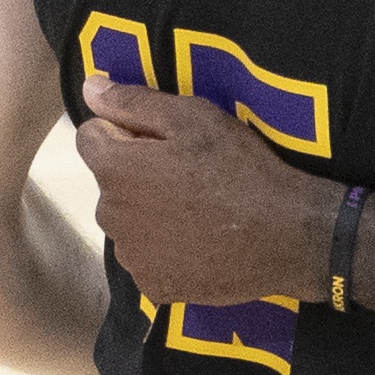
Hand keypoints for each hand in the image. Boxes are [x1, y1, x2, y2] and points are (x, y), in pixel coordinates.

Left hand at [74, 76, 333, 304]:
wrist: (285, 236)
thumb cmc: (239, 168)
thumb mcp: (193, 117)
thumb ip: (133, 102)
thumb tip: (89, 88)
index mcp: (114, 170)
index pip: (90, 137)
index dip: (125, 130)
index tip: (164, 139)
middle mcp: (109, 216)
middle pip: (111, 183)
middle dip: (137, 173)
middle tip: (189, 173)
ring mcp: (131, 257)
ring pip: (129, 222)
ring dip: (149, 212)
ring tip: (198, 210)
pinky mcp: (153, 287)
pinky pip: (148, 258)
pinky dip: (166, 249)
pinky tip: (200, 242)